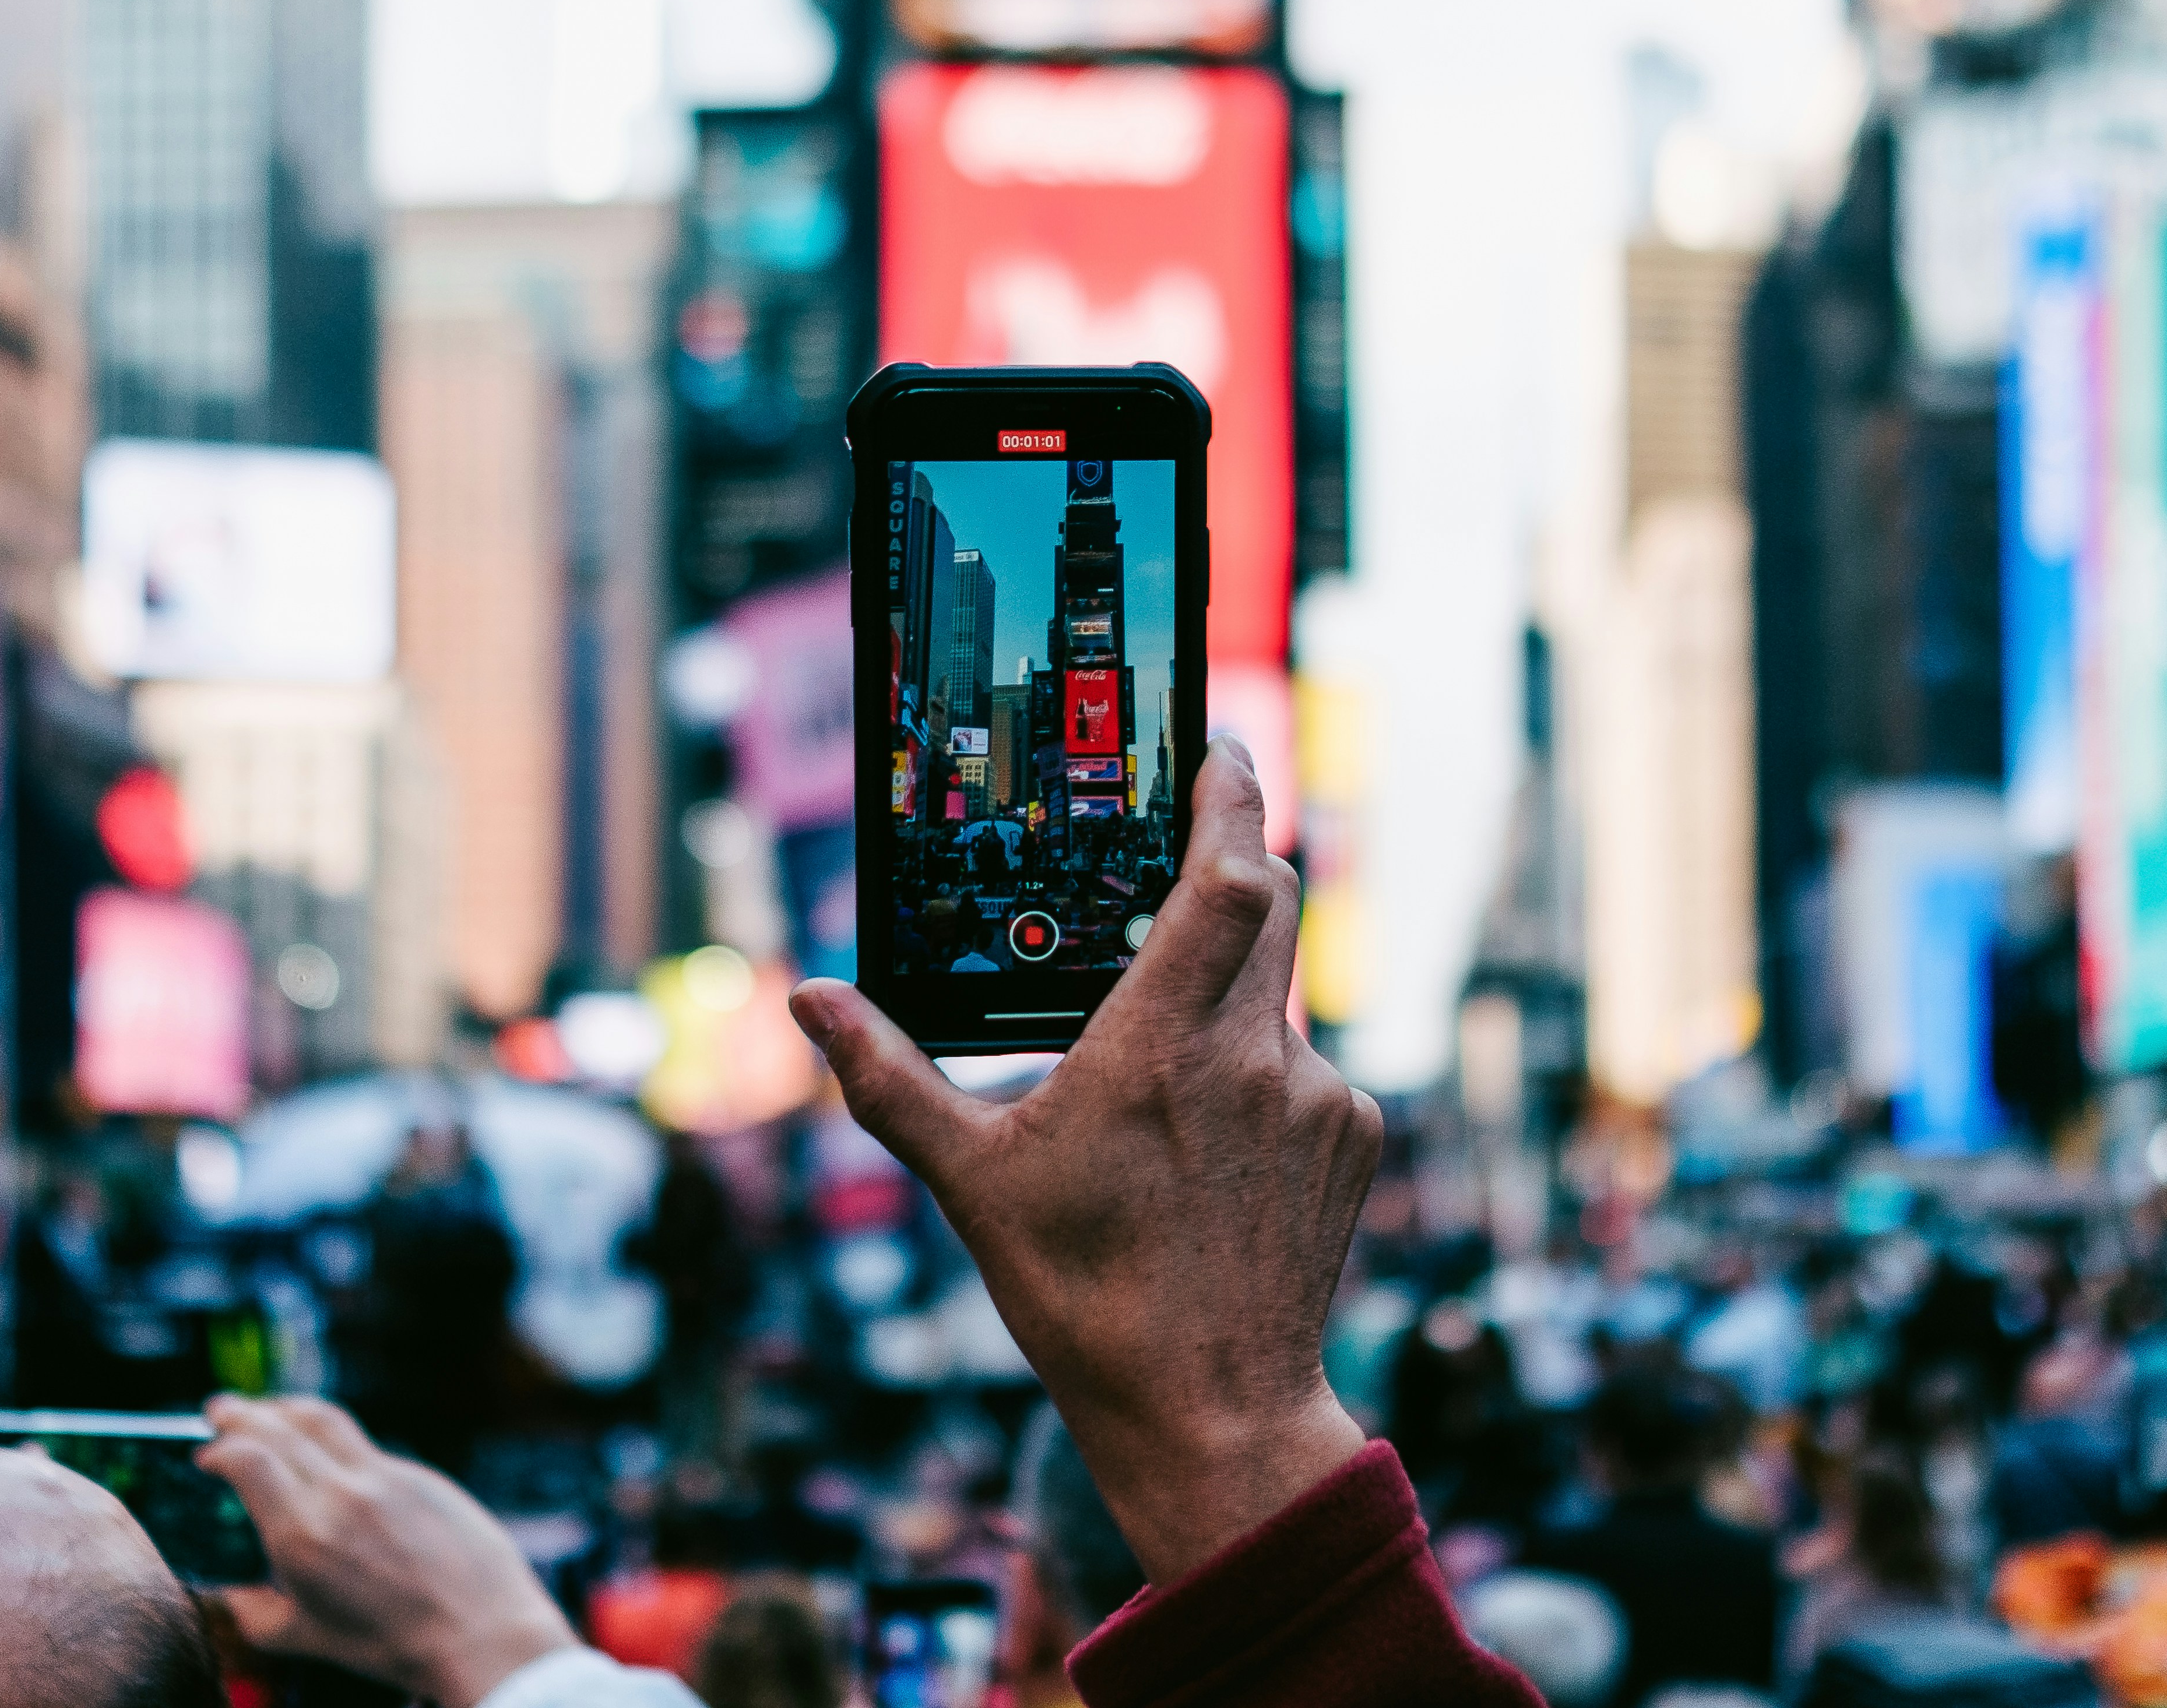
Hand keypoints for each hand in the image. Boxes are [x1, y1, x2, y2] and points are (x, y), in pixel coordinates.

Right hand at [196, 1394, 576, 1707]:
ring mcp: (383, 1476)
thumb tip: (223, 1598)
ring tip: (268, 1409)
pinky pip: (365, 1444)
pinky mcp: (417, 1474)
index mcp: (304, 1536)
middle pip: (280, 1428)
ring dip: (286, 1408)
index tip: (207, 1454)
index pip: (249, 1460)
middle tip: (220, 1411)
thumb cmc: (393, 1644)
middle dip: (242, 1415)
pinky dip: (334, 1438)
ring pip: (324, 1420)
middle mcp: (339, 1494)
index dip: (220, 1449)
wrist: (480, 1631)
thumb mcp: (309, 1638)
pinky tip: (329, 1450)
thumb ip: (255, 1615)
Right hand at [792, 739, 1375, 1586]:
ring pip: (1278, 997)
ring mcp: (1319, 1098)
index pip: (1229, 875)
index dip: (1230, 797)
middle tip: (1182, 853)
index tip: (1216, 749)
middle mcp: (1257, 1055)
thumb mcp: (971, 1182)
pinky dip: (1262, 1075)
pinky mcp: (1354, 1141)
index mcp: (1167, 1044)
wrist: (1214, 1416)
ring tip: (1166, 1080)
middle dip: (1229, 868)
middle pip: (1267, 907)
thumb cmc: (1085, 1300)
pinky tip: (1210, 1145)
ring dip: (1230, 1001)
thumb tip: (812, 1001)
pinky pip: (1308, 1068)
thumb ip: (889, 1077)